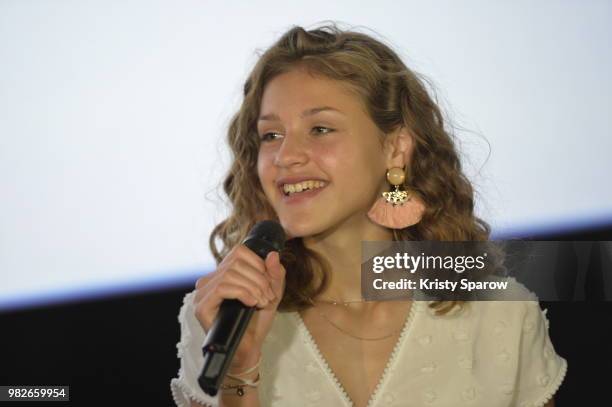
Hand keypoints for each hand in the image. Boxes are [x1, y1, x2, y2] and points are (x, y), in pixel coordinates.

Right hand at [193, 245, 285, 368]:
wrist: (249, 349)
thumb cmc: (257, 321)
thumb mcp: (272, 293)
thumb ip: (275, 274)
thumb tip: (272, 254)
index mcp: (223, 273)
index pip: (239, 252)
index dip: (259, 264)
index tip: (269, 283)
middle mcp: (209, 280)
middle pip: (236, 262)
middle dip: (259, 278)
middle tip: (268, 296)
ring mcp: (203, 293)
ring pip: (229, 274)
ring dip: (253, 287)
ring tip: (262, 302)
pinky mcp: (201, 306)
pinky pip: (222, 288)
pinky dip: (242, 293)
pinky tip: (251, 303)